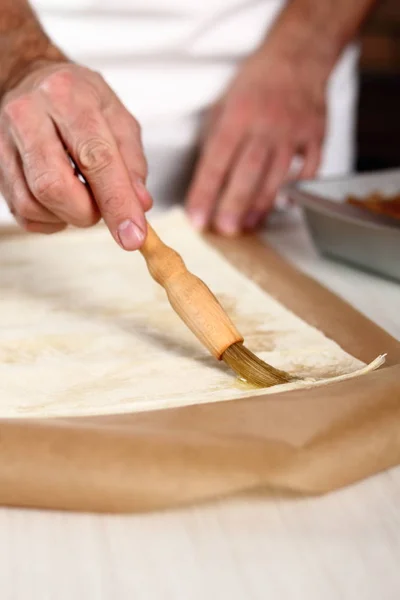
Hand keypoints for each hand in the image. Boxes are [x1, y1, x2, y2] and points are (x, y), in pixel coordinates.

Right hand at [0, 62, 151, 248]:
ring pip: (34, 203)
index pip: (95, 158)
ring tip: (84, 198)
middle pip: (54, 186)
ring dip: (69, 216)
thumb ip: (132, 163)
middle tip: (104, 209)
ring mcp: (5, 142)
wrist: (30, 80)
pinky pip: (23, 213)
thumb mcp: (117, 118)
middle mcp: (29, 115)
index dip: (117, 202)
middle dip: (88, 213)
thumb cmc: (78, 101)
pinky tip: (63, 202)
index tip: (133, 234)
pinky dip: (51, 219)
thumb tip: (139, 204)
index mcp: (68, 97)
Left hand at [186, 47, 326, 234]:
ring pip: (277, 176)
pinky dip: (297, 189)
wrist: (298, 56)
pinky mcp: (316, 136)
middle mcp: (266, 124)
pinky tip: (283, 205)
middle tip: (224, 229)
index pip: (216, 161)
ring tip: (248, 224)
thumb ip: (215, 141)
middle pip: (248, 172)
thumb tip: (206, 182)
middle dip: (234, 204)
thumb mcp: (224, 103)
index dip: (205, 192)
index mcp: (238, 115)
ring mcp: (294, 131)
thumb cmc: (255, 83)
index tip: (196, 218)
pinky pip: (309, 169)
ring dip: (261, 204)